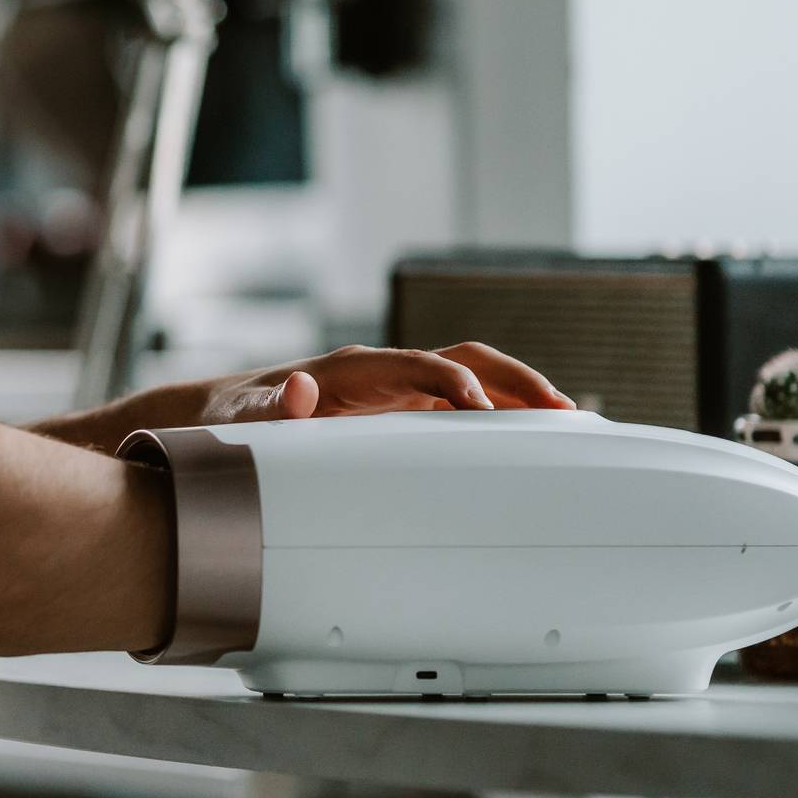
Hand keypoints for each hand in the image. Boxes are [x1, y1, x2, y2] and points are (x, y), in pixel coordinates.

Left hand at [195, 342, 575, 425]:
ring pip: (472, 379)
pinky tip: (529, 436)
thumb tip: (300, 389)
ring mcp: (399, 388)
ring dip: (518, 394)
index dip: (456, 385)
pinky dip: (500, 414)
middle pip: (464, 361)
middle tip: (559, 410)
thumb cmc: (241, 416)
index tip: (487, 411)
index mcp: (356, 370)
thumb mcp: (248, 416)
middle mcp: (386, 371)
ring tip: (567, 421)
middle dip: (514, 380)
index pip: (421, 367)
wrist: (230, 413)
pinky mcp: (404, 408)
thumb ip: (273, 407)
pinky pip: (461, 405)